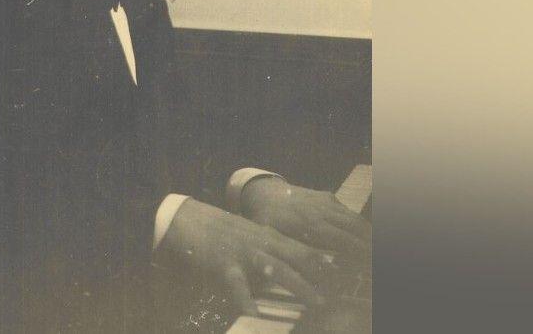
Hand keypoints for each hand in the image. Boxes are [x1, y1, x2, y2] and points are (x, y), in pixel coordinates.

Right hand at [155, 198, 336, 316]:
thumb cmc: (221, 230)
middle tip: (339, 292)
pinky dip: (247, 300)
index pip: (303, 248)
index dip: (324, 262)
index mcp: (269, 236)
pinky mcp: (225, 264)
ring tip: (315, 302)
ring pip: (277, 269)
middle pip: (298, 258)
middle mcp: (262, 242)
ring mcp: (245, 253)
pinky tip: (254, 313)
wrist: (189, 218)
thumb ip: (271, 249)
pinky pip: (238, 285)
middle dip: (320, 276)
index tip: (343, 275)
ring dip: (299, 285)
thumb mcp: (251, 235)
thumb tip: (292, 267)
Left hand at [241, 177, 370, 259]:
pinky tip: (365, 238)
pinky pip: (349, 212)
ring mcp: (327, 202)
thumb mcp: (273, 240)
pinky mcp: (329, 197)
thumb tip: (308, 279)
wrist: (264, 192)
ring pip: (354, 220)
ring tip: (371, 252)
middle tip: (372, 264)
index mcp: (308, 224)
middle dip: (366, 247)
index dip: (357, 254)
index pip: (342, 241)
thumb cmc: (267, 220)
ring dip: (367, 236)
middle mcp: (321, 212)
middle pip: (354, 230)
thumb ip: (292, 256)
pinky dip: (360, 226)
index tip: (366, 266)